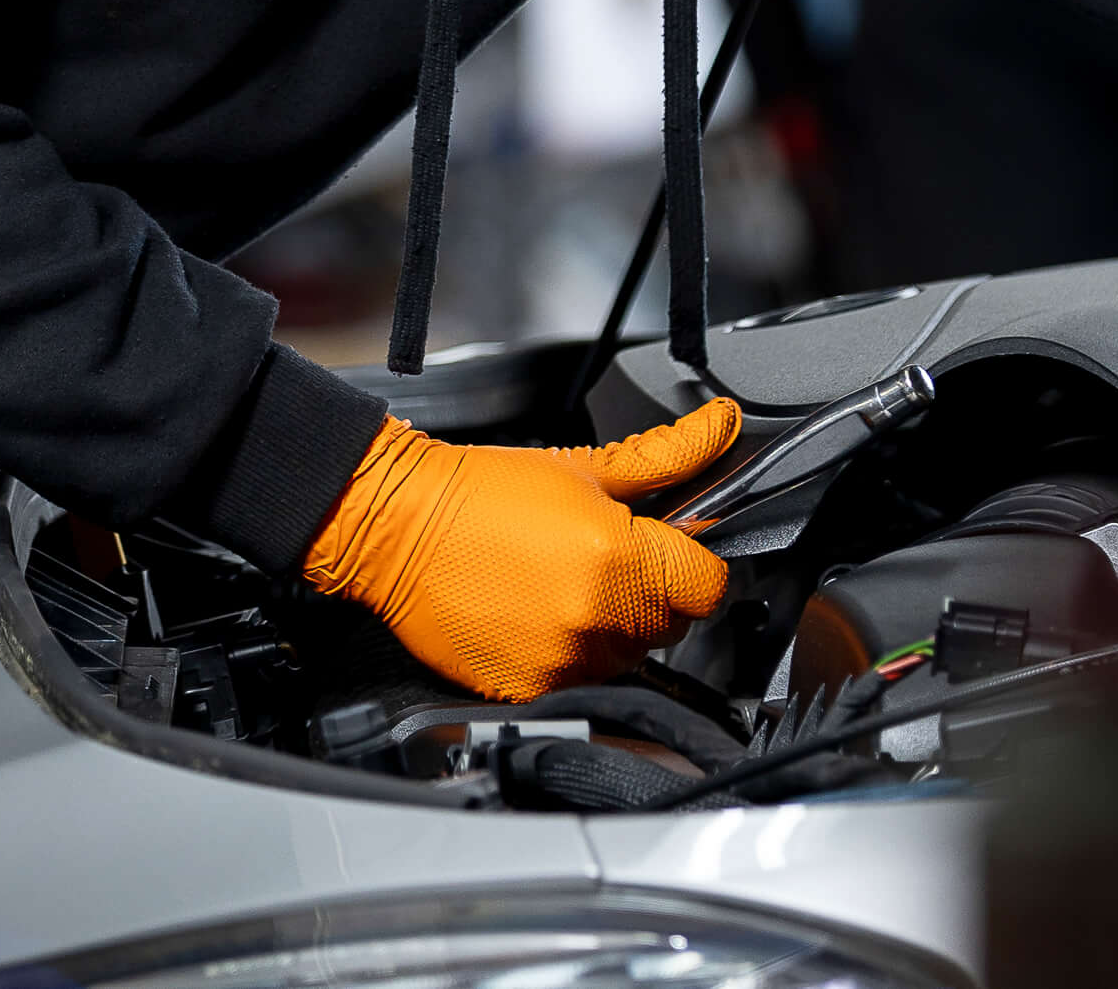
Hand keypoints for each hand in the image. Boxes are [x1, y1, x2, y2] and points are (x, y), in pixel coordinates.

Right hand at [302, 398, 741, 699]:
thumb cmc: (481, 493)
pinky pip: (581, 681)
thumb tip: (719, 427)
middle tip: (608, 559)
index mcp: (618, 557)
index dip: (694, 564)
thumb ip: (666, 455)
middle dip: (653, 593)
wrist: (398, 528)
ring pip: (629, 657)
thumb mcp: (582, 466)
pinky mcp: (530, 690)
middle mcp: (596, 618)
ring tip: (564, 585)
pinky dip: (569, 656)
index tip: (672, 551)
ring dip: (613, 628)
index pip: (709, 586)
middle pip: (672, 624)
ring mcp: (563, 661)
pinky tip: (536, 616)